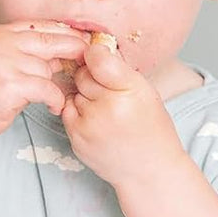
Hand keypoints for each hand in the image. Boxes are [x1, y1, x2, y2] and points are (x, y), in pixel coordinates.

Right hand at [0, 22, 87, 141]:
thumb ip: (25, 53)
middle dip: (73, 49)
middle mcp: (0, 43)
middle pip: (49, 40)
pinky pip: (46, 88)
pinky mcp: (9, 85)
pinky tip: (53, 106)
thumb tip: (61, 52)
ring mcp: (4, 62)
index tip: (83, 40)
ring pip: (47, 68)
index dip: (65, 33)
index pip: (39, 26)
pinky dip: (54, 99)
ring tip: (54, 97)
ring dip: (55, 85)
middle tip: (88, 59)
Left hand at [60, 39, 184, 187]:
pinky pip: (67, 111)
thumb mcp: (145, 91)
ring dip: (83, 96)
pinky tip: (95, 120)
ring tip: (104, 109)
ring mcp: (89, 124)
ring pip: (73, 93)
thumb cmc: (150, 127)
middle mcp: (107, 107)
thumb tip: (94, 46)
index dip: (95, 54)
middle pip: (82, 75)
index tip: (97, 55)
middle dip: (90, 77)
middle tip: (107, 89)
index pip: (98, 59)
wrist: (148, 170)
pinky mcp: (76, 138)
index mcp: (129, 91)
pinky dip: (77, 112)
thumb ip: (119, 69)